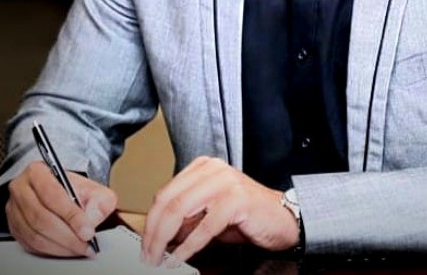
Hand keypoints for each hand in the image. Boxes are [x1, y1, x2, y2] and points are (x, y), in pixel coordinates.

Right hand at [6, 161, 116, 256]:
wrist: (59, 190)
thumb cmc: (73, 188)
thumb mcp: (91, 186)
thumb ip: (99, 199)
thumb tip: (92, 220)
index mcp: (37, 172)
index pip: (53, 195)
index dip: (71, 215)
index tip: (87, 230)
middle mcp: (21, 190)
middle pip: (41, 218)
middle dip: (67, 235)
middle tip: (85, 243)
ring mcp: (14, 210)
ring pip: (34, 235)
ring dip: (59, 246)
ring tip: (79, 248)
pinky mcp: (14, 228)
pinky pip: (30, 245)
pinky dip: (50, 250)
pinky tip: (66, 250)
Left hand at [141, 157, 299, 265]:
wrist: (283, 219)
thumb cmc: (247, 217)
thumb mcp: (209, 216)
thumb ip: (185, 219)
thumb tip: (156, 236)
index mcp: (204, 167)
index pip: (166, 193)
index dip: (150, 222)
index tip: (143, 245)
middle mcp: (213, 169)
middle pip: (169, 201)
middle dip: (152, 233)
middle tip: (146, 256)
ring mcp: (226, 182)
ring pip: (180, 209)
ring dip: (164, 240)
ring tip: (157, 260)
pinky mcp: (236, 200)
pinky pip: (204, 226)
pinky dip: (187, 247)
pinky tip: (178, 260)